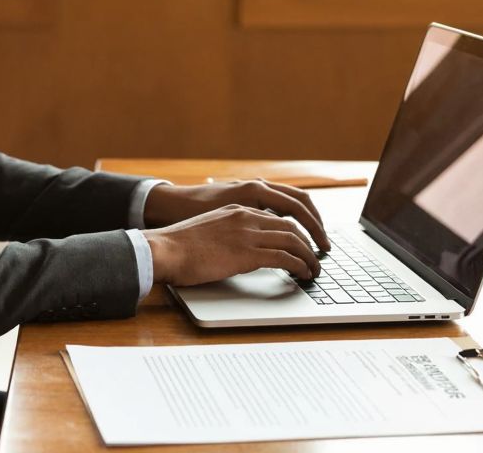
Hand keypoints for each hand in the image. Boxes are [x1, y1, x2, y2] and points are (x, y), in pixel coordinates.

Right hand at [143, 204, 322, 285]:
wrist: (165, 250)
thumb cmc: (179, 246)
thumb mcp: (209, 230)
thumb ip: (228, 232)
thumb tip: (236, 248)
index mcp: (238, 209)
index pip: (278, 215)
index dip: (296, 230)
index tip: (304, 242)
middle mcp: (246, 216)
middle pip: (291, 225)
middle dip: (309, 241)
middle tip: (317, 256)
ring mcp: (248, 233)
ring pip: (293, 240)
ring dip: (308, 256)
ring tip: (314, 269)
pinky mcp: (247, 253)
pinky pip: (284, 257)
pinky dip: (299, 265)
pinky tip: (303, 274)